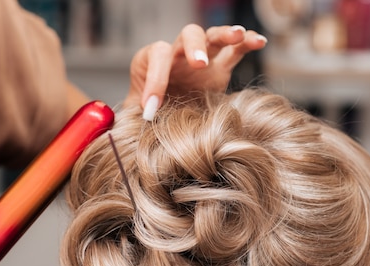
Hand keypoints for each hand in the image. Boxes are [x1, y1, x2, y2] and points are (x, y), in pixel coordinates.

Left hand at [127, 24, 266, 119]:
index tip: (153, 108)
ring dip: (226, 34)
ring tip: (238, 36)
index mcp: (151, 61)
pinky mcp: (220, 68)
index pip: (155, 58)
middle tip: (199, 64)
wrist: (165, 118)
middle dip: (193, 48)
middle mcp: (176, 54)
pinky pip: (235, 49)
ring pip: (213, 36)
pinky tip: (259, 41)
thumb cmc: (146, 115)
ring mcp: (200, 58)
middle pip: (186, 35)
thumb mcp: (132, 118)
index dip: (155, 80)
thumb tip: (110, 128)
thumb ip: (124, 119)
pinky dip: (247, 42)